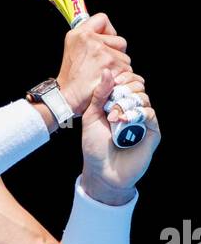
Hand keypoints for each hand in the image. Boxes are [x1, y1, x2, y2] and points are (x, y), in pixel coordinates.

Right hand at [57, 12, 130, 116]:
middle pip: (119, 40)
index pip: (102, 19)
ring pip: (124, 57)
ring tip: (102, 75)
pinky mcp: (111, 65)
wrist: (67, 98)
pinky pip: (126, 68)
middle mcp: (90, 40)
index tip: (104, 41)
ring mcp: (102, 52)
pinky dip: (120, 77)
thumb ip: (87, 38)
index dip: (107, 30)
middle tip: (101, 65)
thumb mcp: (72, 49)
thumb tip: (104, 31)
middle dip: (115, 52)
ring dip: (118, 67)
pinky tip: (108, 81)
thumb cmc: (70, 78)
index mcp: (79, 34)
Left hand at [80, 68, 160, 200]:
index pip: (128, 81)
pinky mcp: (152, 131)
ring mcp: (143, 120)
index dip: (122, 78)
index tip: (113, 82)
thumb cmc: (94, 147)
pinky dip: (137, 113)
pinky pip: (149, 114)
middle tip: (111, 104)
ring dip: (127, 103)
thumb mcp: (91, 117)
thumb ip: (99, 94)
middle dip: (124, 90)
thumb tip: (107, 71)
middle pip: (138, 86)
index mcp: (119, 104)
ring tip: (114, 117)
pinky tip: (124, 120)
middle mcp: (133, 109)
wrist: (102, 172)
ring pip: (143, 98)